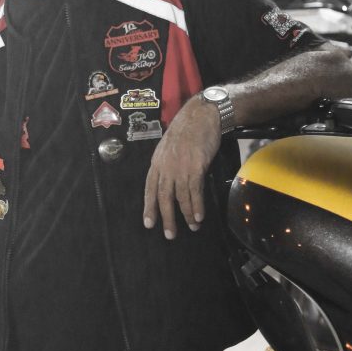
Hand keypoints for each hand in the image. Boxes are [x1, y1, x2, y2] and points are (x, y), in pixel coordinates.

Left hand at [143, 96, 220, 238]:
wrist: (202, 116)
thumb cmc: (188, 130)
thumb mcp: (169, 147)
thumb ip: (167, 164)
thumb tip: (169, 181)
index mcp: (157, 162)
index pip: (149, 188)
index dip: (149, 207)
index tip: (149, 223)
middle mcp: (165, 167)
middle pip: (163, 197)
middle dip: (166, 218)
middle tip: (169, 235)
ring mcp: (180, 168)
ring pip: (180, 197)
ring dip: (185, 215)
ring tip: (191, 227)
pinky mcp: (195, 167)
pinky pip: (194, 191)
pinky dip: (196, 206)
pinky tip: (198, 216)